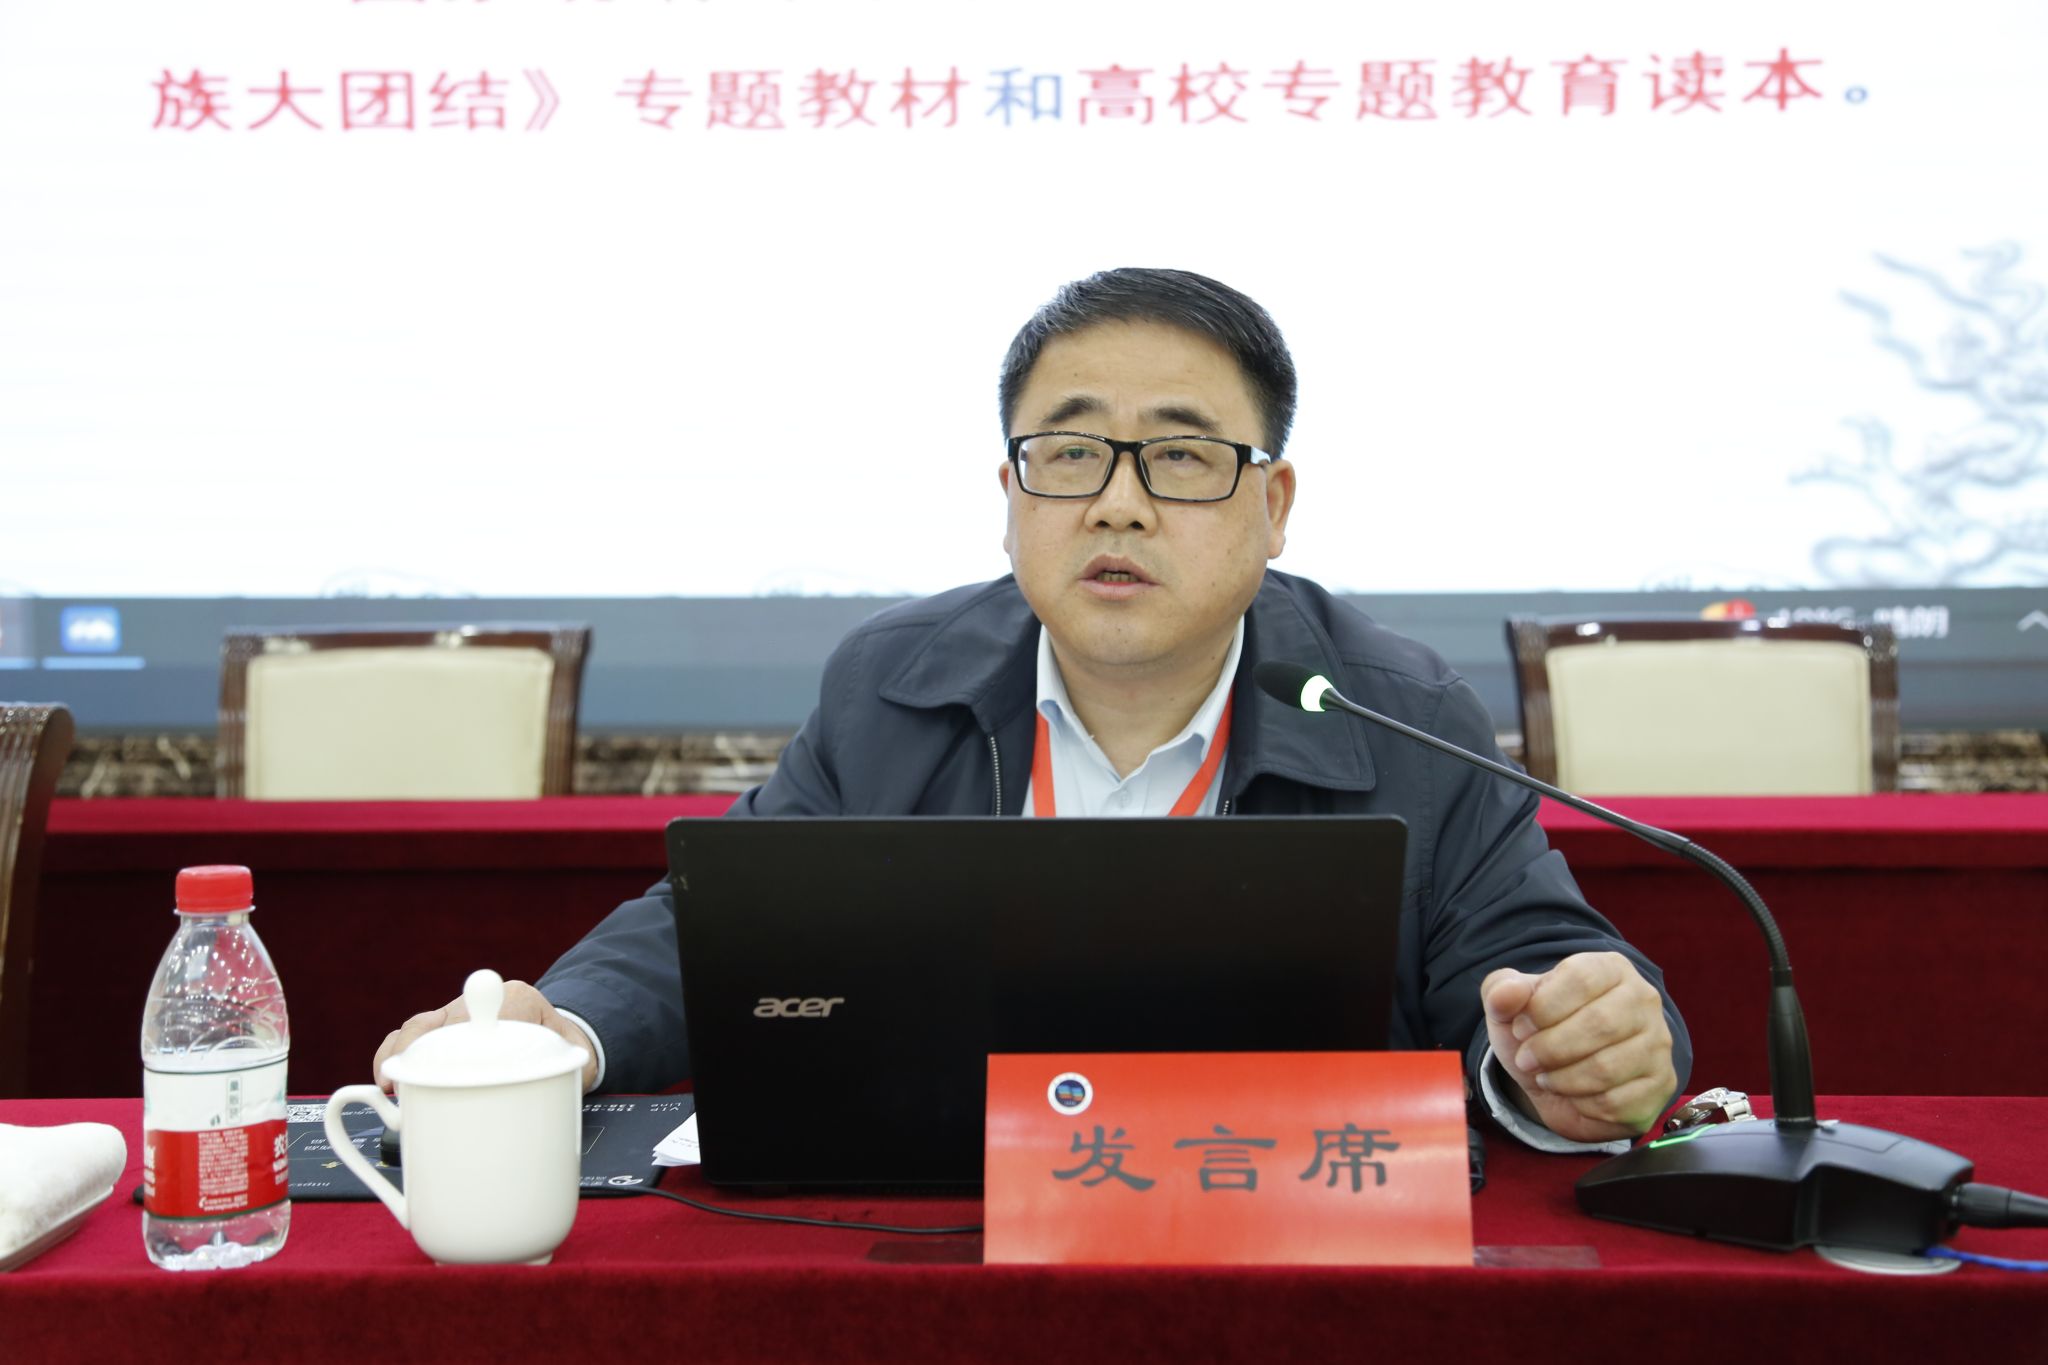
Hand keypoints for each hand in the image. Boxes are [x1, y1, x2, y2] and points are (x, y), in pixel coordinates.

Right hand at [373, 979, 599, 1094]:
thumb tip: (564, 1075)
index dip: (475, 1031)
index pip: (493, 1010)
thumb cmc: (560, 1050)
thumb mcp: (568, 1057)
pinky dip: (392, 1059)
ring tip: (390, 1083)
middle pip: (445, 1019)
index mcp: (518, 1000)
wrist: (553, 1038)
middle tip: (411, 1077)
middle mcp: (480, 1003)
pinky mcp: (437, 1033)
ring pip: (418, 1026)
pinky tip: (386, 1083)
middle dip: (423, 1046)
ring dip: (399, 1054)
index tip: (466, 1054)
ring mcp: (453, 1016)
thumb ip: (565, 1065)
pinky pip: (409, 1039)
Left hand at [1481, 952, 1675, 1142]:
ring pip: (1607, 1068)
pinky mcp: (1661, 1085)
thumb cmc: (1541, 1032)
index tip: (1519, 1027)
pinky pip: (1617, 1102)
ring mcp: (1658, 1044)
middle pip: (1599, 1023)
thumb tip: (1506, 993)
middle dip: (1550, 1048)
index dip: (1542, 1007)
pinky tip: (1572, 1095)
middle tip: (1526, 1059)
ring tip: (1545, 1076)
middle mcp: (1644, 1000)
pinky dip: (1582, 1104)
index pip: (1581, 978)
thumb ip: (1501, 992)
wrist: (1559, 1077)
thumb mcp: (1510, 1007)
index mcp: (1610, 968)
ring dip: (1562, 1079)